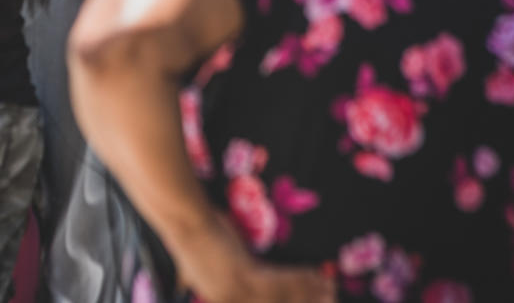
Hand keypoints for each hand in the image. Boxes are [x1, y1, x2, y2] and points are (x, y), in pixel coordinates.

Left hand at [169, 212, 334, 302]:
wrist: (184, 218)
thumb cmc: (198, 231)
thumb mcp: (216, 258)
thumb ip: (237, 269)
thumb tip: (258, 270)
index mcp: (220, 298)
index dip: (288, 301)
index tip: (309, 299)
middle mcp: (227, 300)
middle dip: (304, 302)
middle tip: (328, 299)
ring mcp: (234, 292)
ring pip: (281, 298)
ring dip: (309, 292)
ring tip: (329, 289)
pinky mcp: (241, 277)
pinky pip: (278, 283)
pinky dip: (301, 280)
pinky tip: (316, 275)